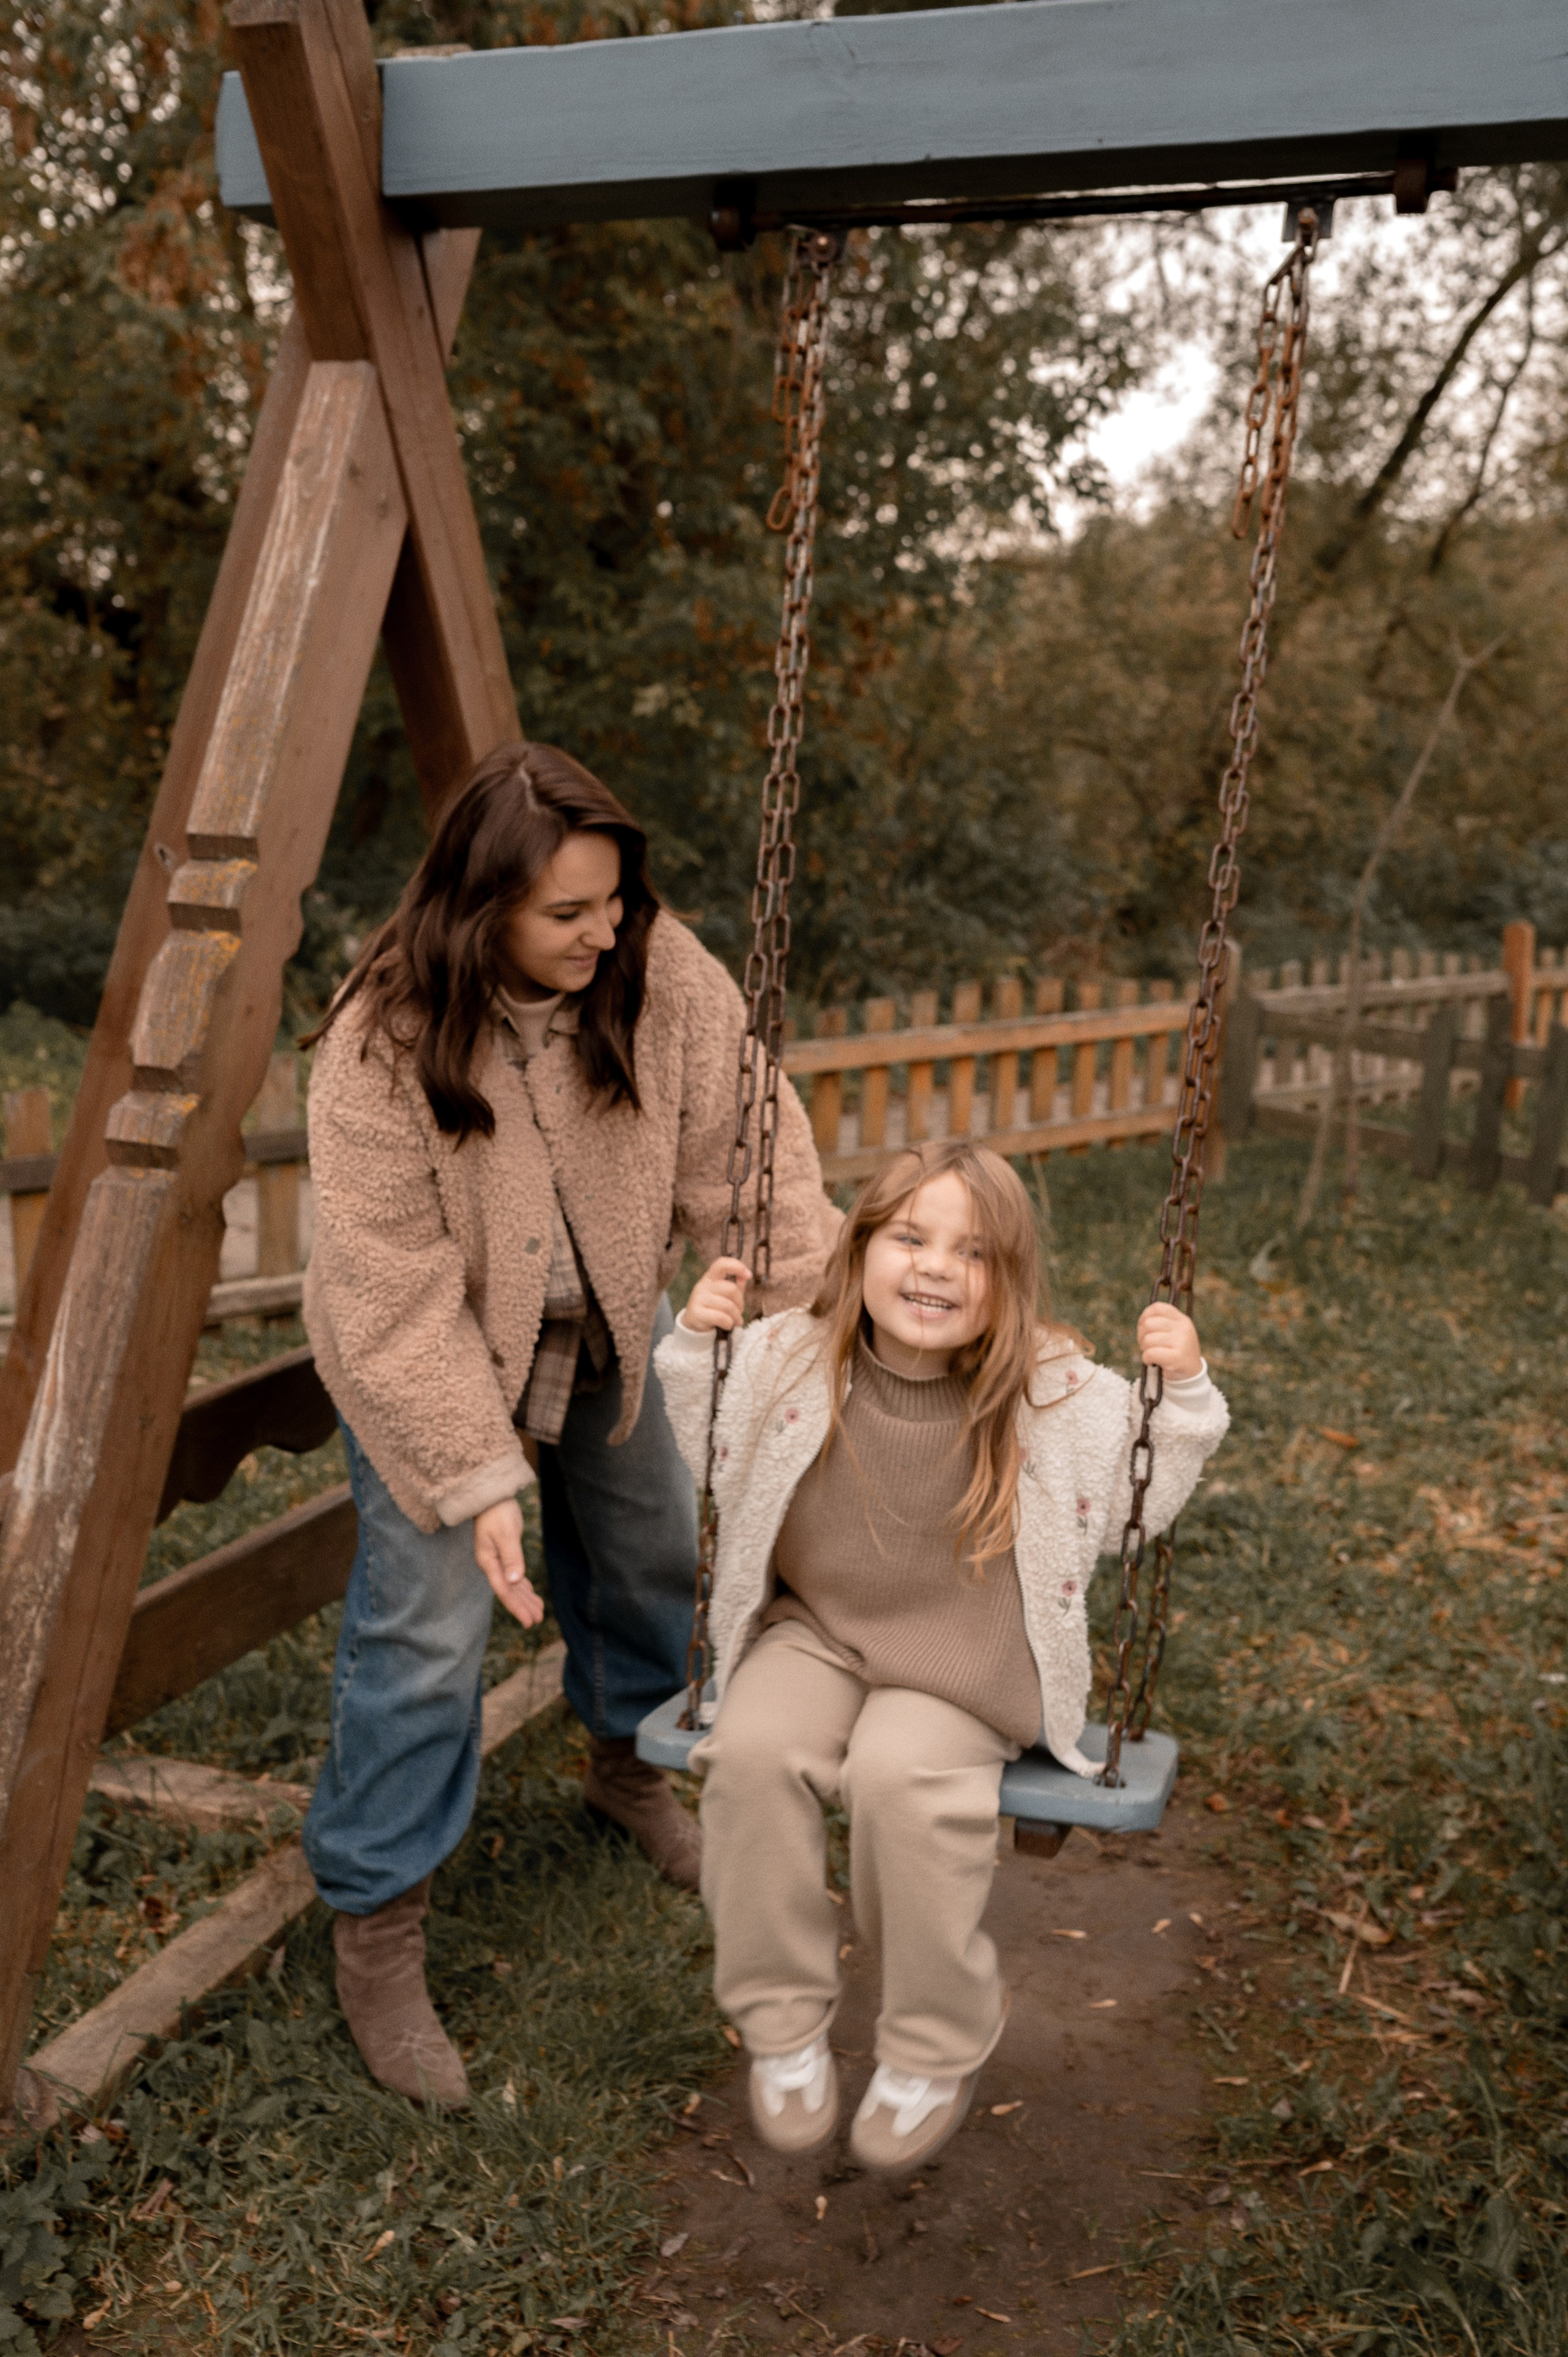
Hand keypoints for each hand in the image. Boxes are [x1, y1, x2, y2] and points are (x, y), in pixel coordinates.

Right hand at [473, 1498, 544, 1627]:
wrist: (490, 1495)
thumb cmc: (497, 1512)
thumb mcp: (506, 1533)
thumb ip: (511, 1557)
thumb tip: (515, 1580)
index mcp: (489, 1562)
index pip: (504, 1591)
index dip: (517, 1607)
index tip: (529, 1621)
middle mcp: (492, 1564)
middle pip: (509, 1591)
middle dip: (523, 1606)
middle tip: (538, 1621)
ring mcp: (497, 1560)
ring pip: (513, 1585)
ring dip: (525, 1598)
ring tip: (539, 1612)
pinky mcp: (504, 1553)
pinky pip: (514, 1575)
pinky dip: (523, 1586)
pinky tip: (530, 1593)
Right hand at [680, 1255, 751, 1333]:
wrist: (693, 1324)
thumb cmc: (713, 1307)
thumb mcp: (724, 1295)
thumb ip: (736, 1285)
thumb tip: (745, 1275)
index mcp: (710, 1278)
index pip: (721, 1264)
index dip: (736, 1266)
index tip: (748, 1275)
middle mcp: (703, 1286)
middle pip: (731, 1289)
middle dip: (740, 1302)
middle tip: (739, 1311)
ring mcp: (698, 1299)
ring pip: (728, 1305)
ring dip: (736, 1316)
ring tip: (736, 1321)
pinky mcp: (696, 1313)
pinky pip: (721, 1317)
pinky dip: (729, 1323)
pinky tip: (728, 1325)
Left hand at [1137, 1302, 1201, 1381]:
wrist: (1191, 1373)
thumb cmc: (1176, 1351)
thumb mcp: (1174, 1332)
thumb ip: (1161, 1323)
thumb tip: (1142, 1321)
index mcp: (1182, 1319)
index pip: (1157, 1308)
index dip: (1144, 1317)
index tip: (1144, 1328)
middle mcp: (1183, 1328)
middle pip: (1148, 1324)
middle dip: (1141, 1335)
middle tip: (1146, 1345)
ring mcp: (1181, 1342)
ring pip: (1148, 1339)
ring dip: (1144, 1349)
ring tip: (1152, 1354)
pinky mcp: (1176, 1357)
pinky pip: (1150, 1353)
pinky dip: (1146, 1359)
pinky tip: (1152, 1362)